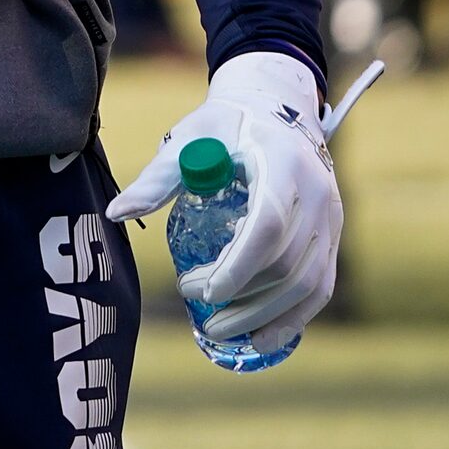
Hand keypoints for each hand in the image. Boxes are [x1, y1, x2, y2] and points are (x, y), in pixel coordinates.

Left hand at [108, 49, 340, 353]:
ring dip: (266, 317)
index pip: (269, 226)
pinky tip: (261, 337)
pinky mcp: (333, 238)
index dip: (237, 266)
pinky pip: (321, 287)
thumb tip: (115, 214)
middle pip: (288, 264)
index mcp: (283, 164)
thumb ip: (156, 179)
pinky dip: (294, 318)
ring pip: (308, 284)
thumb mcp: (189, 140)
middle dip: (242, 297)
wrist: (276, 111)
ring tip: (220, 332)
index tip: (197, 290)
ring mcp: (332, 219)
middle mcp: (318, 194)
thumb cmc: (225, 127)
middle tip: (197, 309)